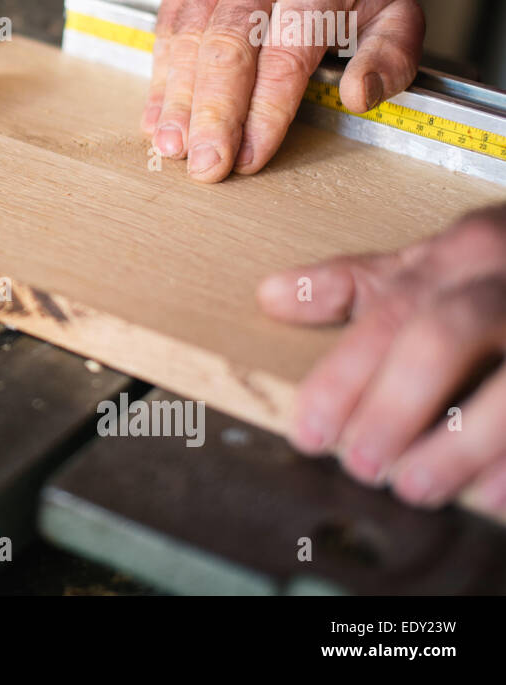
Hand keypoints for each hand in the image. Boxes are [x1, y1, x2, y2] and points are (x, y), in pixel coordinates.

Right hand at [144, 0, 423, 181]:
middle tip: (205, 165)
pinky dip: (160, 84)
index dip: (264, 113)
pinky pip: (165, 37)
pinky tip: (159, 123)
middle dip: (214, 115)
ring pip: (186, 44)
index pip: (283, 56)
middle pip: (226, 50)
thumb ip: (391, 57)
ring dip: (178, 104)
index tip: (250, 158)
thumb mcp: (395, 14)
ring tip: (175, 149)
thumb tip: (359, 96)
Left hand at [258, 205, 505, 511]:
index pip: (388, 313)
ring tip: (414, 488)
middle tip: (361, 466)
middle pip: (443, 336)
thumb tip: (270, 296)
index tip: (309, 433)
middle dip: (396, 405)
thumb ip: (356, 285)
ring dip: (461, 443)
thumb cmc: (499, 276)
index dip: (343, 377)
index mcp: (463, 253)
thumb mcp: (433, 265)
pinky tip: (491, 497)